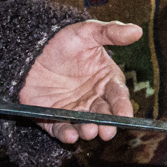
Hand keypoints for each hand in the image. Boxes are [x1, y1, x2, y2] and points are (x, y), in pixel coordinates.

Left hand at [20, 20, 143, 142]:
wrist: (30, 50)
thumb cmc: (62, 41)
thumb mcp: (86, 32)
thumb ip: (111, 32)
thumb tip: (137, 30)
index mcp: (106, 80)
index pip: (118, 95)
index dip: (122, 106)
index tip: (125, 115)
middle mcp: (93, 98)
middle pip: (104, 114)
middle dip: (107, 124)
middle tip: (107, 131)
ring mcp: (74, 110)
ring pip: (85, 124)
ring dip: (88, 130)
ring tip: (89, 131)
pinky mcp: (54, 118)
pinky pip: (61, 129)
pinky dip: (66, 134)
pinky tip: (70, 136)